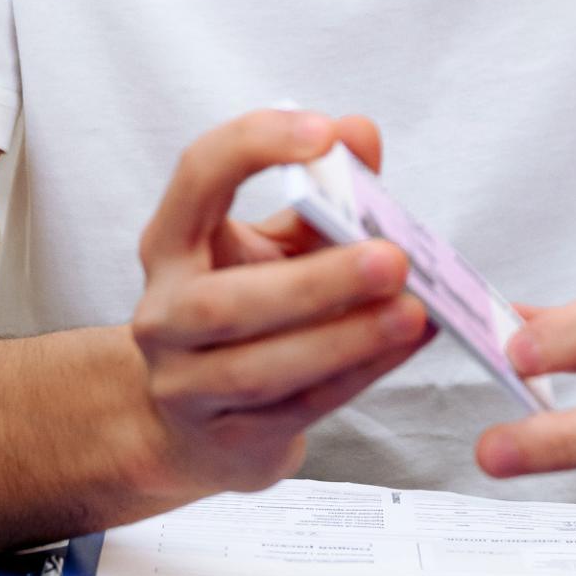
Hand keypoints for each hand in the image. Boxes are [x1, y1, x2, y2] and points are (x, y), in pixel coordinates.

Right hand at [129, 108, 428, 508]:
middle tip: (393, 258)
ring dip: (345, 340)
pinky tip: (402, 348)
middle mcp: (163, 316)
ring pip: (261, 368)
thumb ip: (319, 194)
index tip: (324, 134)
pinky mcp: (227, 441)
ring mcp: (187, 386)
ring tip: (411, 314)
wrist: (193, 423)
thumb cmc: (246, 309)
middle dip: (315, 280)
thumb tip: (361, 134)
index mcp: (171, 245)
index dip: (255, 147)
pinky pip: (298, 409)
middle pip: (225, 301)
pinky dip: (357, 375)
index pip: (197, 178)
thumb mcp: (274, 246)